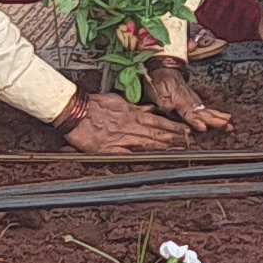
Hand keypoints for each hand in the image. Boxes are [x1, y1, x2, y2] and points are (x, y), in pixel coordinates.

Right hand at [56, 91, 191, 154]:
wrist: (74, 111)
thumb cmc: (94, 105)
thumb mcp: (117, 101)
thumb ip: (135, 107)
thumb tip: (149, 109)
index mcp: (131, 114)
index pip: (157, 121)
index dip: (173, 127)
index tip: (185, 131)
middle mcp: (129, 126)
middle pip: (156, 133)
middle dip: (173, 138)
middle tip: (188, 143)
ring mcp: (120, 138)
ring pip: (146, 143)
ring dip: (163, 147)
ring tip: (177, 150)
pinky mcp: (108, 149)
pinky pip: (126, 154)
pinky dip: (139, 157)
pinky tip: (150, 161)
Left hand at [140, 56, 230, 134]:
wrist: (166, 70)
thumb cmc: (161, 84)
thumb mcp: (158, 94)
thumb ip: (166, 105)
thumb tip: (170, 110)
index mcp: (181, 100)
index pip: (190, 113)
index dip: (196, 121)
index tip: (204, 127)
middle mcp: (191, 101)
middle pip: (204, 113)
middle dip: (216, 120)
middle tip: (228, 126)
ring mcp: (195, 100)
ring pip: (208, 111)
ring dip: (220, 117)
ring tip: (230, 123)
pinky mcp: (196, 100)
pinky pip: (207, 108)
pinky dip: (217, 113)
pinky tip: (226, 116)